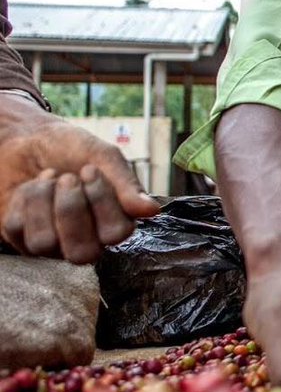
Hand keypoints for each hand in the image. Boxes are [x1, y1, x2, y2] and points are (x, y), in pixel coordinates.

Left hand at [0, 111, 159, 262]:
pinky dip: (23, 199)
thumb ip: (126, 184)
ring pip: (44, 243)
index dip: (101, 202)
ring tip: (48, 179)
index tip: (89, 169)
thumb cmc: (72, 148)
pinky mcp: (20, 239)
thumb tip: (151, 210)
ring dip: (43, 200)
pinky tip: (31, 186)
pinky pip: (17, 229)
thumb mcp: (103, 156)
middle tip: (68, 179)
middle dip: (70, 210)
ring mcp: (51, 244)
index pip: (116, 234)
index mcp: (114, 222)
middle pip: (82, 254)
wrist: (30, 138)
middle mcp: (86, 240)